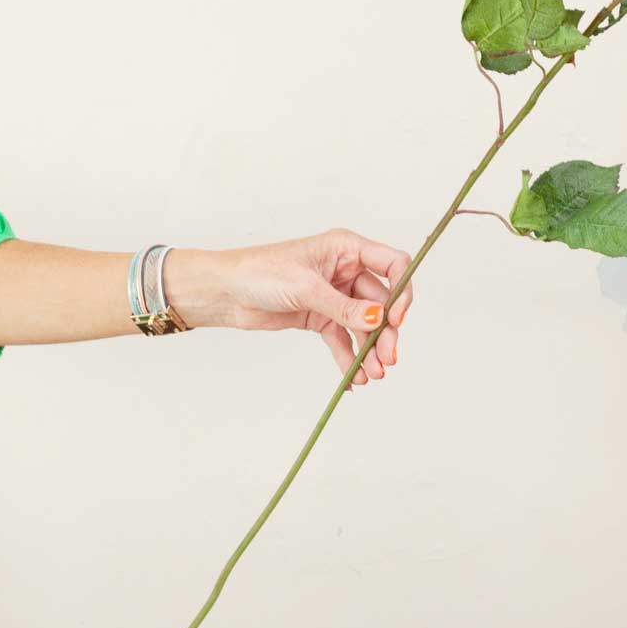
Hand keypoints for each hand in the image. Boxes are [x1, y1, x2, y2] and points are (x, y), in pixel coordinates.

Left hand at [168, 229, 412, 386]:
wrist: (225, 293)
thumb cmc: (259, 272)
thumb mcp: (306, 288)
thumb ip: (344, 307)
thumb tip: (379, 320)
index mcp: (346, 248)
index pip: (392, 264)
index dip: (401, 291)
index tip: (396, 319)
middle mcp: (345, 270)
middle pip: (381, 301)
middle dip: (385, 331)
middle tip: (388, 359)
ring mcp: (334, 294)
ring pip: (364, 324)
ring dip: (370, 349)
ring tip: (373, 374)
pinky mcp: (320, 316)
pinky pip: (343, 338)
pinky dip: (349, 357)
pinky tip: (354, 379)